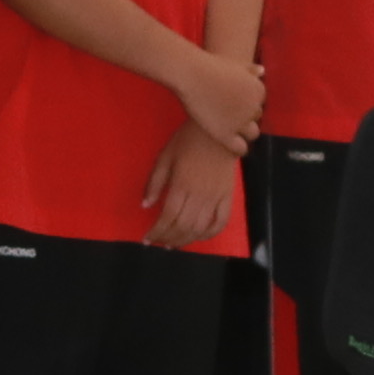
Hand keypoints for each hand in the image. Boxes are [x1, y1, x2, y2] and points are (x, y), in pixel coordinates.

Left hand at [145, 124, 240, 248]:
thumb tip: (145, 205)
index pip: (167, 217)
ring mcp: (216, 198)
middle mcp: (199, 196)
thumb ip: (155, 182)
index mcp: (181, 186)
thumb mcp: (165, 156)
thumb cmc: (188, 140)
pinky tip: (198, 237)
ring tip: (174, 244)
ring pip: (199, 228)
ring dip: (185, 240)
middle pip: (182, 226)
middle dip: (168, 238)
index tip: (148, 238)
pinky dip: (209, 234)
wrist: (220, 130)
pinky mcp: (228, 197)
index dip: (156, 231)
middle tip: (159, 242)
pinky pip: (220, 222)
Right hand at [166, 43, 267, 152]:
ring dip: (244, 132)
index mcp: (259, 91)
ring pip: (252, 133)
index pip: (259, 102)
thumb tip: (262, 71)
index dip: (247, 102)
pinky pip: (240, 148)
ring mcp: (241, 122)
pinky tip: (229, 143)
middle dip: (246, 116)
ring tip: (231, 130)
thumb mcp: (235, 64)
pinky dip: (238, 148)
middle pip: (256, 117)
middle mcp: (254, 108)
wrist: (192, 75)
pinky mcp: (226, 134)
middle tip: (229, 114)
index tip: (235, 102)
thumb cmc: (210, 65)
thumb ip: (250, 70)